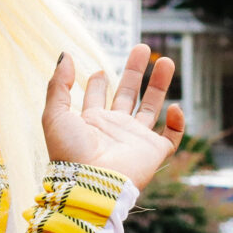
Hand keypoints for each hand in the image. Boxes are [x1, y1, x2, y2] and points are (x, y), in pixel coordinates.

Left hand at [40, 45, 186, 191]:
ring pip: (151, 108)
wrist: (92, 183)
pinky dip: (177, 123)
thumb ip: (58, 84)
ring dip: (159, 85)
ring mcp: (135, 140)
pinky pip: (171, 137)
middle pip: (127, 95)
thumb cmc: (71, 153)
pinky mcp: (153, 152)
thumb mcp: (54, 114)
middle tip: (142, 48)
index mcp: (91, 122)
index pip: (97, 97)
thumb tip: (65, 56)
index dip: (98, 83)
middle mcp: (114, 129)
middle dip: (134, 72)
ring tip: (166, 61)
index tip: (99, 71)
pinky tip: (175, 107)